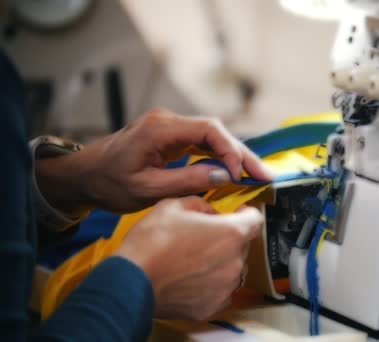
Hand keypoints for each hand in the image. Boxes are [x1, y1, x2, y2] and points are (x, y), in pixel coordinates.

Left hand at [35, 108, 271, 213]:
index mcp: (160, 128)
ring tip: (258, 175)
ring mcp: (170, 127)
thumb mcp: (147, 188)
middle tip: (266, 176)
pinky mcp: (171, 136)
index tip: (241, 174)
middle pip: (216, 132)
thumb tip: (225, 177)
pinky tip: (234, 172)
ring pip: (213, 137)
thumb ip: (188, 181)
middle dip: (242, 154)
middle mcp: (168, 121)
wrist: (84, 175)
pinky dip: (220, 157)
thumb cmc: (108, 183)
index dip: (230, 150)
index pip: (208, 129)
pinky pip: (202, 143)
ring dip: (234, 156)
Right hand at [113, 196, 263, 319]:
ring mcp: (226, 286)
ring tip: (194, 258)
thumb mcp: (174, 205)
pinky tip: (192, 277)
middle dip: (228, 238)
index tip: (239, 213)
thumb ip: (201, 204)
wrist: (131, 281)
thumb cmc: (151, 243)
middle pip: (243, 244)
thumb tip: (210, 211)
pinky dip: (212, 283)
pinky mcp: (213, 305)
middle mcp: (234, 261)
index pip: (256, 219)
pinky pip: (222, 290)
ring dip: (221, 261)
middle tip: (204, 236)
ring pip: (233, 268)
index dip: (247, 213)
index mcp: (231, 233)